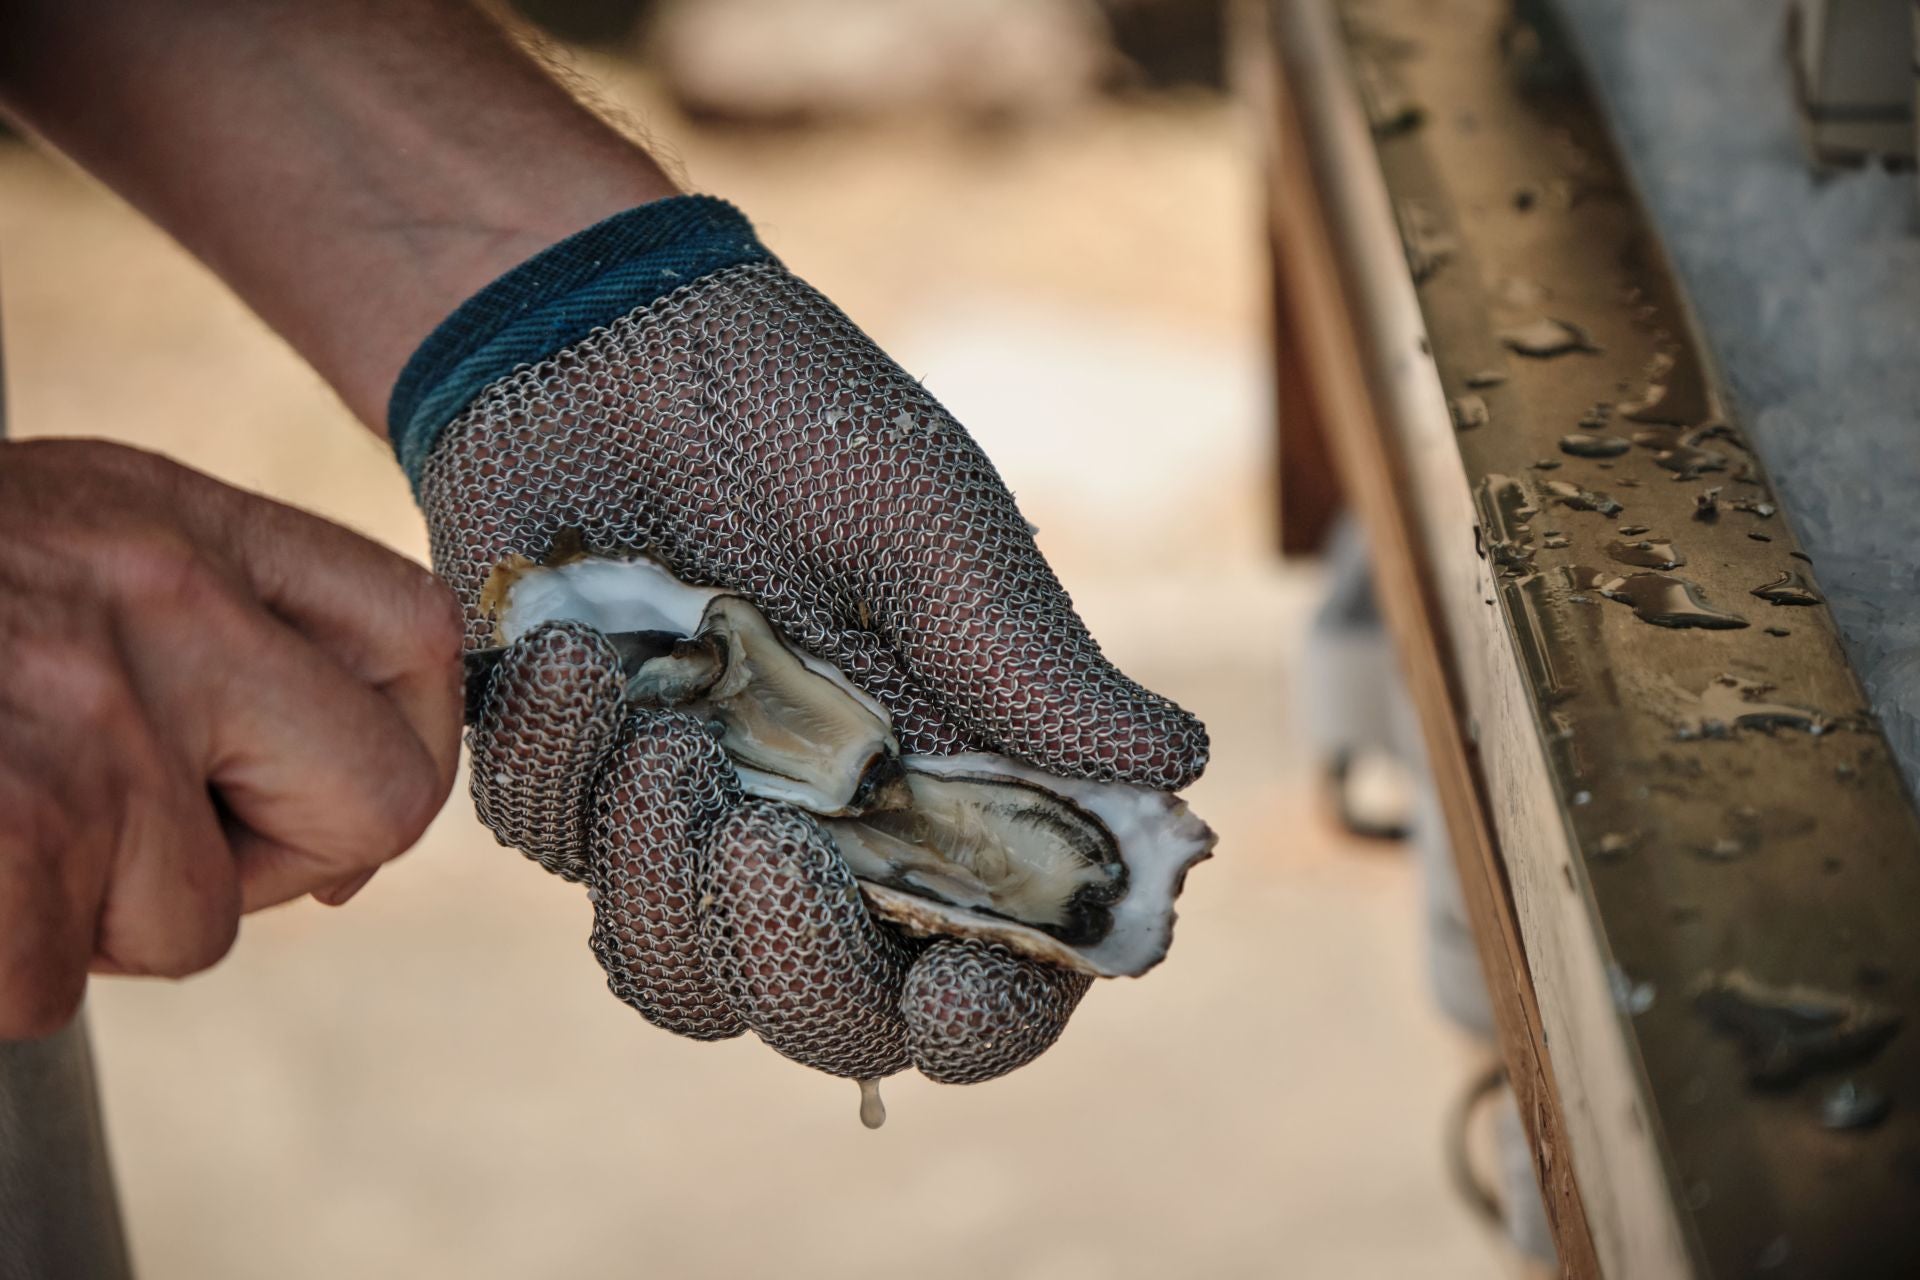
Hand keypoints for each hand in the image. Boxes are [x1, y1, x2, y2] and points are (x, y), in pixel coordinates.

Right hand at [0, 440, 462, 1037]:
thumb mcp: (72, 544)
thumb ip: (224, 633)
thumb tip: (354, 843)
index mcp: (178, 518)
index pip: (416, 636)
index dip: (406, 747)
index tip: (328, 803)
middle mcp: (155, 600)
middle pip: (374, 802)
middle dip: (276, 863)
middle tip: (142, 838)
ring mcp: (76, 719)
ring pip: (195, 923)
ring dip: (89, 914)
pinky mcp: (1, 832)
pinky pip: (47, 983)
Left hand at [424, 252, 1208, 1083]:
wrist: (601, 337)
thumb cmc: (795, 413)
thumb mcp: (926, 522)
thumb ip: (1029, 660)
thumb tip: (1180, 766)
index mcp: (958, 779)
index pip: (1000, 963)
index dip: (988, 1015)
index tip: (953, 991)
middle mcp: (836, 827)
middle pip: (835, 1014)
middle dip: (800, 965)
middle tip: (767, 846)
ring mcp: (703, 815)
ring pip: (680, 974)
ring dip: (662, 884)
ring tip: (664, 730)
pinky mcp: (581, 783)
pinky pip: (558, 856)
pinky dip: (563, 774)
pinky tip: (585, 655)